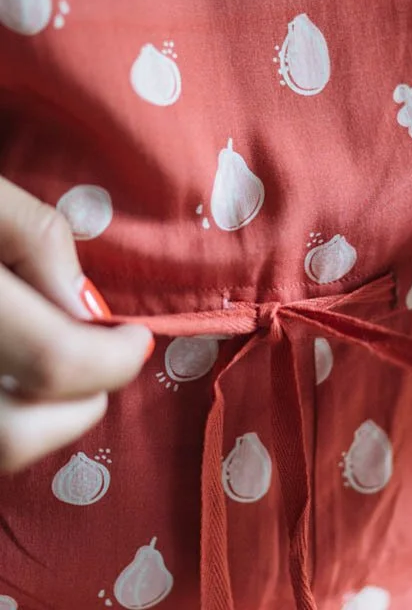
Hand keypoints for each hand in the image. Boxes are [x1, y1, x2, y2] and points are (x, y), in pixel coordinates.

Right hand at [0, 177, 152, 472]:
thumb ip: (36, 240)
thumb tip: (88, 311)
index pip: (53, 361)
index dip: (114, 360)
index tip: (135, 340)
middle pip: (13, 434)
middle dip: (81, 406)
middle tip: (102, 364)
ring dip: (37, 425)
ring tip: (53, 374)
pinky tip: (5, 382)